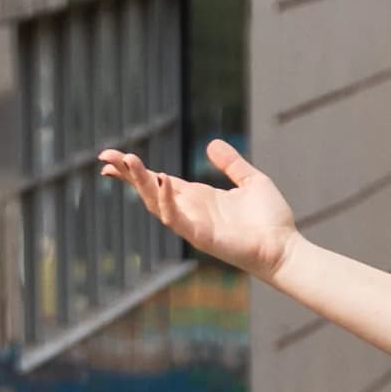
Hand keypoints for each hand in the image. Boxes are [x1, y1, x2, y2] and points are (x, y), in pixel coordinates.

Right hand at [101, 134, 295, 278]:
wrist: (285, 247)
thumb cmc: (271, 219)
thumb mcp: (251, 181)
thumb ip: (231, 163)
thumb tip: (211, 144)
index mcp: (197, 197)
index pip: (157, 180)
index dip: (134, 170)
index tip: (111, 156)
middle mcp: (190, 210)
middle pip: (149, 189)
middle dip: (128, 173)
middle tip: (105, 156)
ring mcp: (193, 224)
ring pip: (156, 203)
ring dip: (142, 183)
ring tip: (129, 161)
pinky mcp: (201, 236)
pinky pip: (177, 219)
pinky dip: (166, 201)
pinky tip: (162, 181)